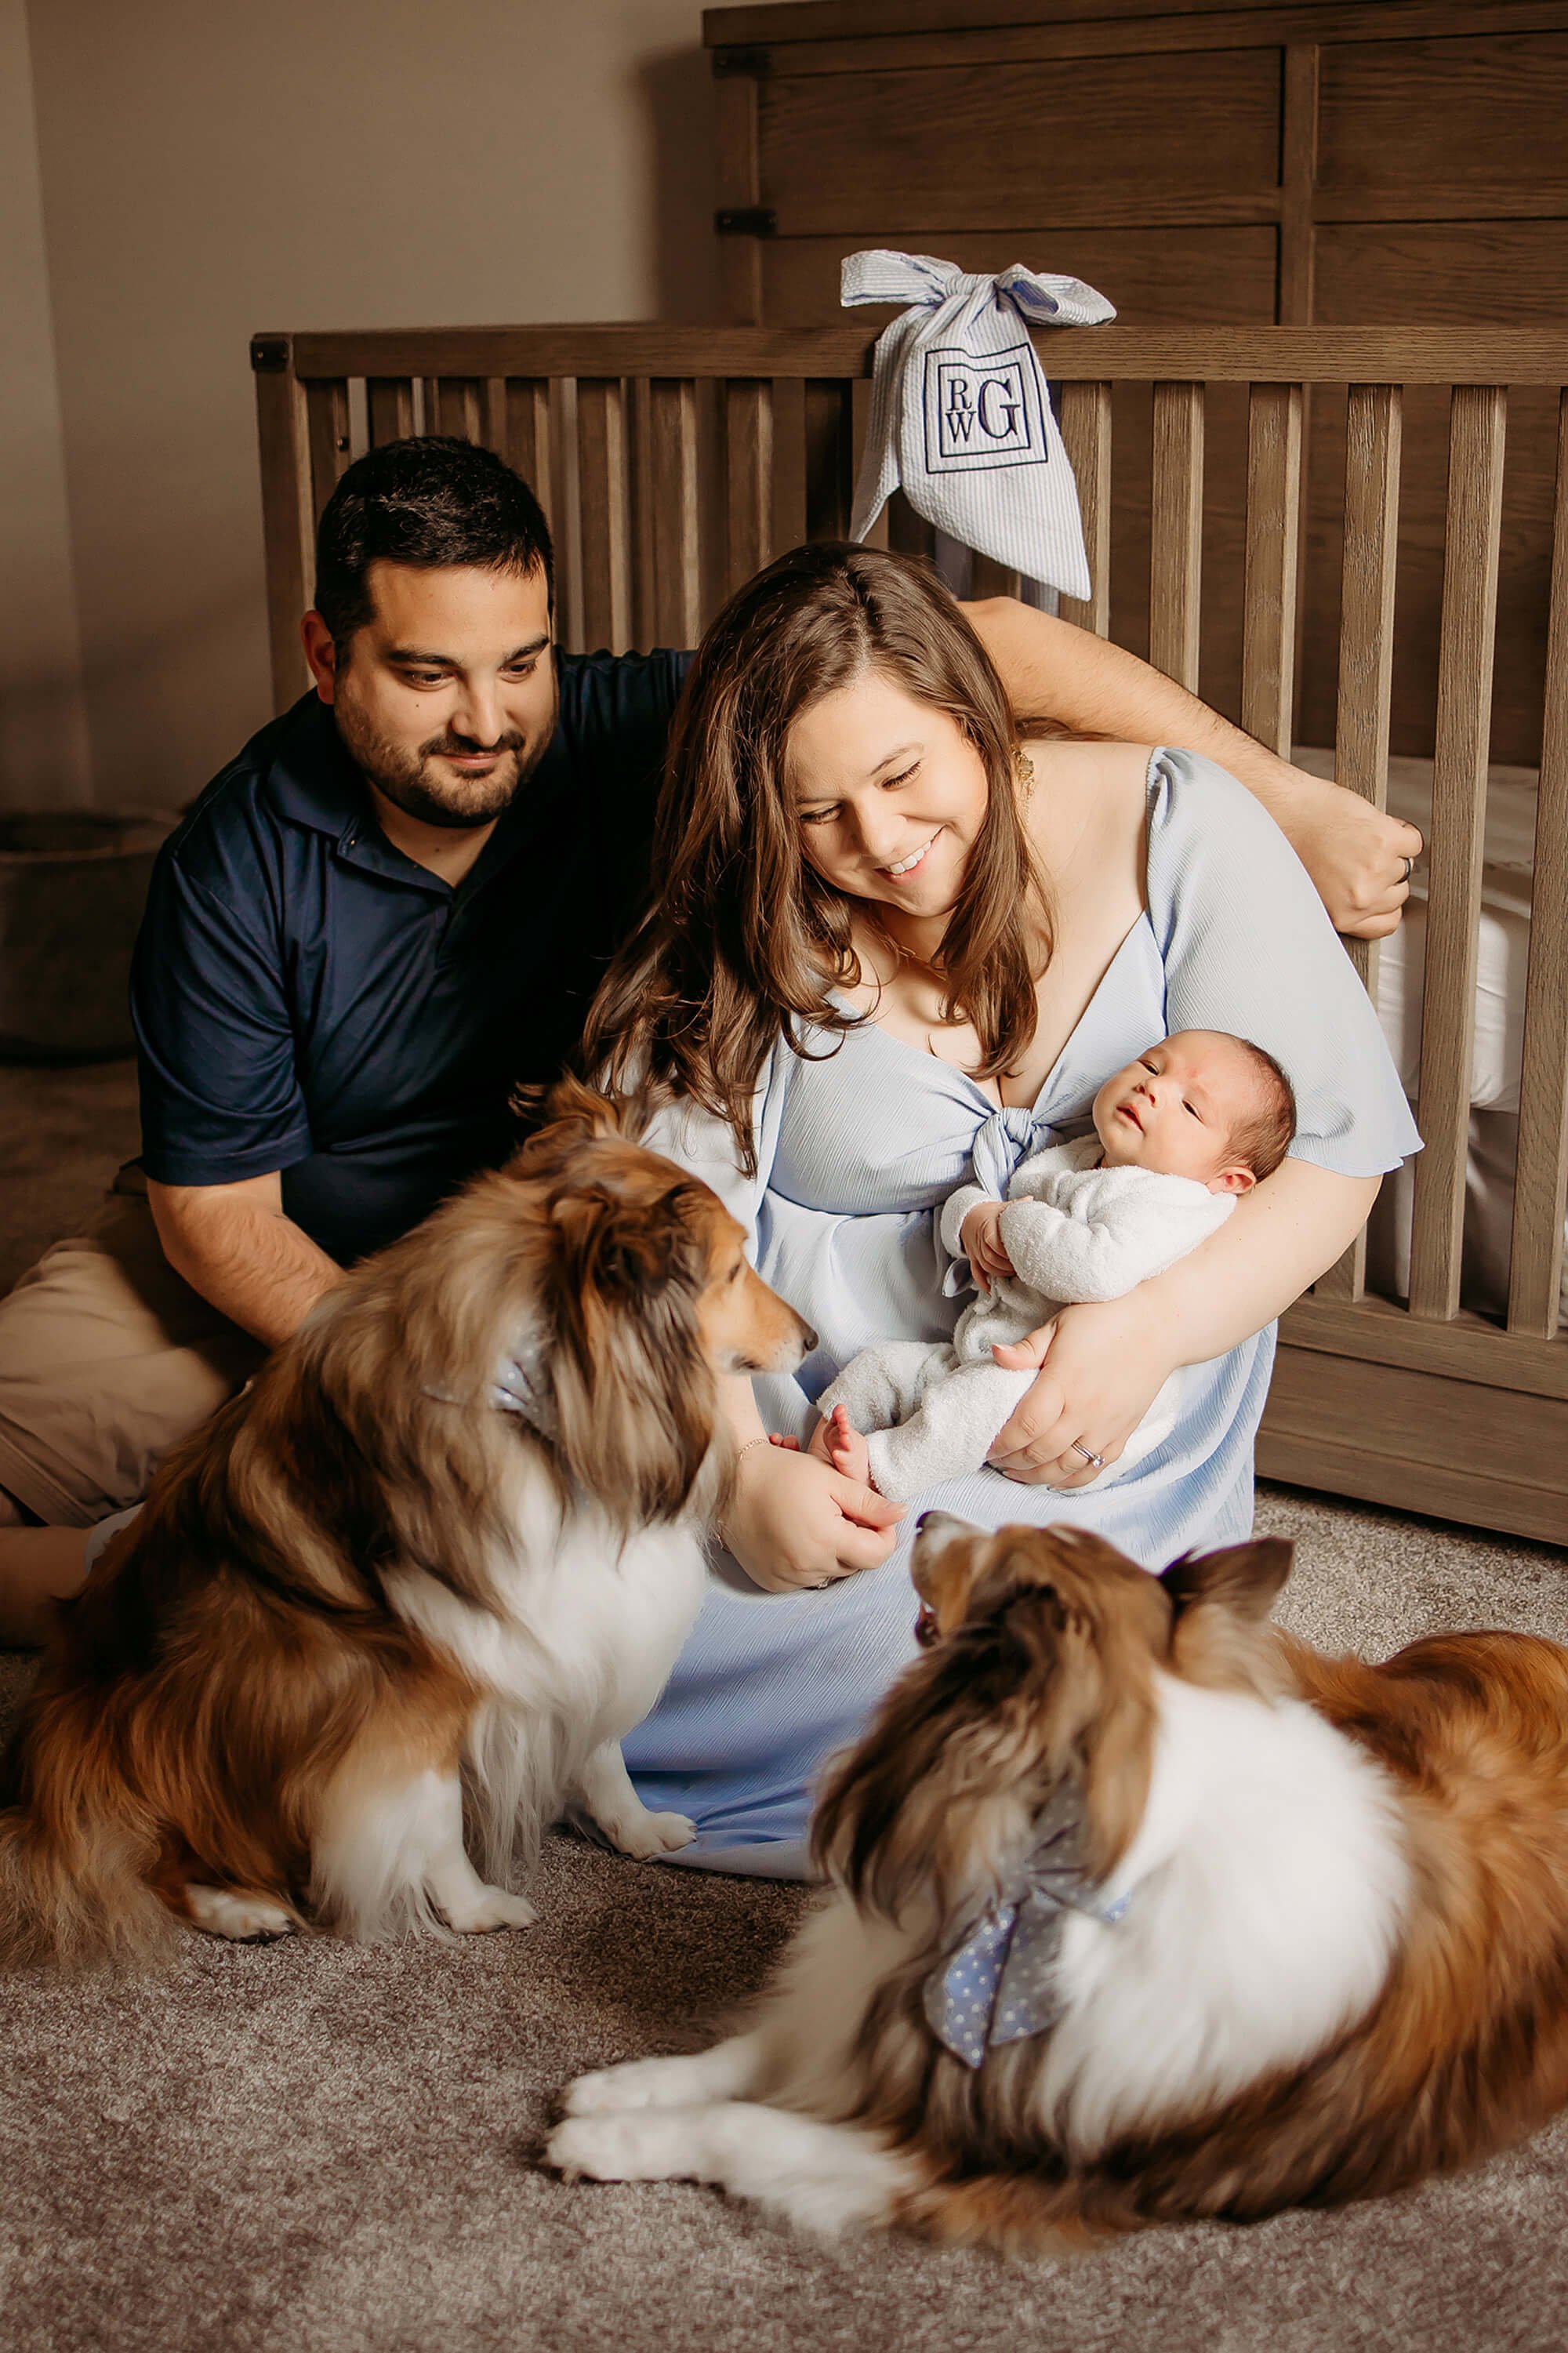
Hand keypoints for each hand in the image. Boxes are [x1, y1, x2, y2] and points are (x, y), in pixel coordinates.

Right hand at [724, 1437, 903, 1590]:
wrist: (731, 1481)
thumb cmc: (783, 1473)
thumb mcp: (831, 1480)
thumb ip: (869, 1502)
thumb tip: (901, 1515)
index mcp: (826, 1540)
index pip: (877, 1555)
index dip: (884, 1535)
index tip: (875, 1517)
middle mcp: (808, 1566)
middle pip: (855, 1564)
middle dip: (858, 1541)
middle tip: (841, 1513)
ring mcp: (787, 1578)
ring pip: (832, 1573)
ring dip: (834, 1553)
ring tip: (818, 1522)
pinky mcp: (772, 1582)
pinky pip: (807, 1579)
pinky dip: (811, 1562)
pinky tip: (799, 1537)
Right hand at [960, 1200, 1013, 1292]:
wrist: (967, 1215)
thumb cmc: (988, 1212)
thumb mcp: (1002, 1206)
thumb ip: (1016, 1205)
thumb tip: (1031, 1200)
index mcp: (986, 1227)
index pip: (992, 1242)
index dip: (1004, 1251)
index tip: (1017, 1254)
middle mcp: (978, 1240)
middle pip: (990, 1257)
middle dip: (1005, 1265)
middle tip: (1020, 1268)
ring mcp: (974, 1251)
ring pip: (985, 1266)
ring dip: (999, 1273)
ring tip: (1013, 1275)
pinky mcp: (973, 1258)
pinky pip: (975, 1272)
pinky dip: (983, 1282)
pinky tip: (991, 1289)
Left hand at [985, 1296, 1174, 1487]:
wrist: (1159, 1325)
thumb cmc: (1107, 1318)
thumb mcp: (1060, 1324)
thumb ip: (1028, 1348)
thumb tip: (996, 1354)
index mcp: (1063, 1383)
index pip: (1025, 1426)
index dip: (1001, 1442)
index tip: (986, 1444)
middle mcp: (1085, 1412)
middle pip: (1040, 1452)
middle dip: (1012, 1461)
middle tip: (994, 1459)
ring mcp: (1106, 1427)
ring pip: (1065, 1467)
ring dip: (1036, 1475)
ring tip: (1016, 1472)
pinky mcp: (1122, 1434)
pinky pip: (1095, 1468)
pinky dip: (1071, 1480)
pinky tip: (1054, 1479)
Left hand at [1276, 771, 1422, 941]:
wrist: (1282, 812)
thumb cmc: (1291, 847)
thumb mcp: (1316, 893)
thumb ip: (1346, 905)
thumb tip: (1372, 904)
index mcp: (1343, 917)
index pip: (1387, 922)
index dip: (1384, 902)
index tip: (1380, 891)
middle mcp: (1361, 898)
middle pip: (1398, 894)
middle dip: (1384, 875)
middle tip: (1359, 857)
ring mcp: (1377, 870)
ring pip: (1405, 866)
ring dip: (1389, 851)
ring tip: (1358, 840)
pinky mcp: (1388, 841)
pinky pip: (1413, 842)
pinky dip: (1399, 831)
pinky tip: (1373, 827)